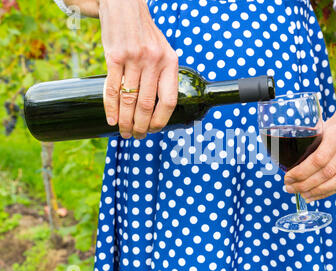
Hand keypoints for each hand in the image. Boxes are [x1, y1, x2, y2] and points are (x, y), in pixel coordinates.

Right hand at [98, 0, 178, 138]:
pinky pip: (112, 89)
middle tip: (136, 136)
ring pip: (129, 100)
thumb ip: (163, 74)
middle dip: (141, 126)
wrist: (125, 6)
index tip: (154, 130)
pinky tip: (111, 120)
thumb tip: (159, 105)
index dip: (161, 120)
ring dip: (125, 121)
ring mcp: (133, 59)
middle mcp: (154, 62)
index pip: (169, 101)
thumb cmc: (144, 33)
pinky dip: (110, 108)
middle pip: (147, 105)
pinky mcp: (114, 56)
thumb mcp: (163, 50)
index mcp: (170, 63)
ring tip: (124, 132)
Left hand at [284, 100, 335, 201]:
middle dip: (306, 184)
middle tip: (290, 188)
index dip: (302, 172)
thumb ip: (308, 142)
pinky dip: (329, 191)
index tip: (288, 178)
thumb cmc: (334, 125)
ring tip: (302, 195)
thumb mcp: (320, 126)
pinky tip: (315, 195)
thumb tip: (285, 163)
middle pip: (328, 172)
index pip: (319, 158)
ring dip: (318, 192)